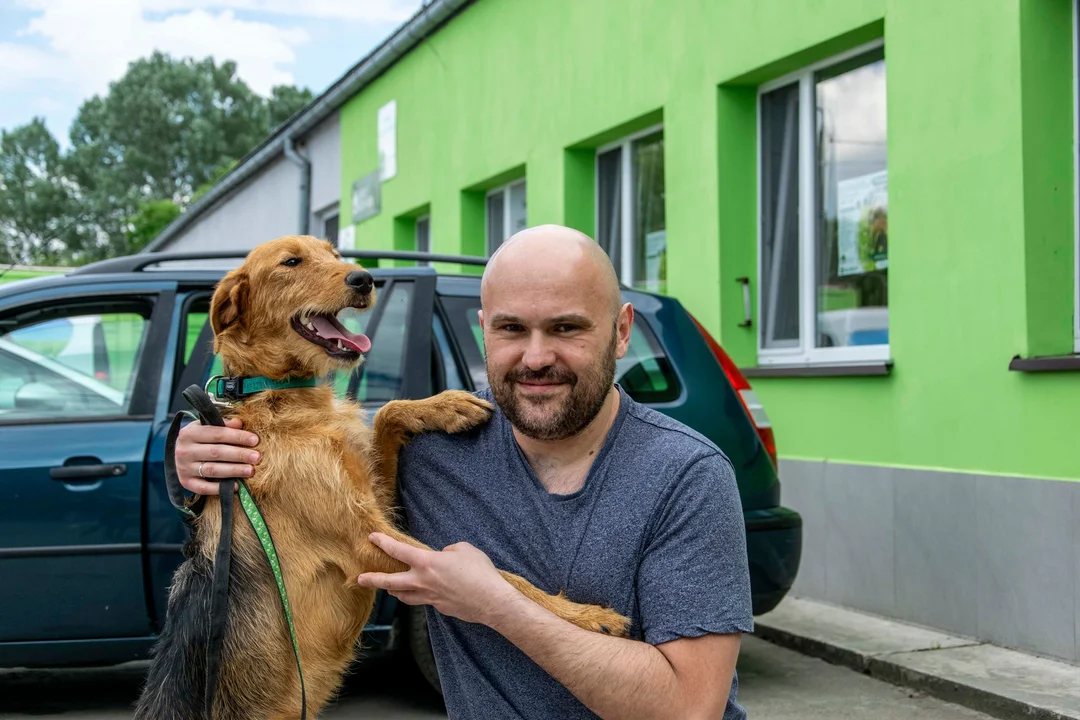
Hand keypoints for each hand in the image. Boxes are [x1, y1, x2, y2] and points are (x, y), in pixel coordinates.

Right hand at [175, 418, 260, 494]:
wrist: (178, 454)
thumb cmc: (198, 438)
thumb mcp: (205, 427)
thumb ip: (223, 424)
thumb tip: (239, 423)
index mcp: (189, 433)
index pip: (217, 434)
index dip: (237, 437)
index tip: (255, 440)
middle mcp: (184, 451)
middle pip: (216, 452)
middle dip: (239, 454)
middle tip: (256, 457)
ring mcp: (184, 468)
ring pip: (212, 470)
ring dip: (234, 470)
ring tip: (250, 471)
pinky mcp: (186, 482)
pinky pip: (203, 488)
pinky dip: (220, 488)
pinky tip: (236, 486)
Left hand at [357, 533, 516, 625]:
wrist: (490, 601)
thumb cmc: (479, 572)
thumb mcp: (464, 549)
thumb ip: (448, 551)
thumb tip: (443, 557)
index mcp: (427, 563)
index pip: (398, 551)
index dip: (383, 543)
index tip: (372, 538)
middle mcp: (422, 582)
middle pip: (390, 582)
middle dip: (373, 580)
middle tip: (360, 579)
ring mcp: (429, 597)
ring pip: (404, 596)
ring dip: (394, 591)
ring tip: (388, 588)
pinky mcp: (439, 607)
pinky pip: (424, 601)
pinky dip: (420, 596)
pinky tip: (426, 592)